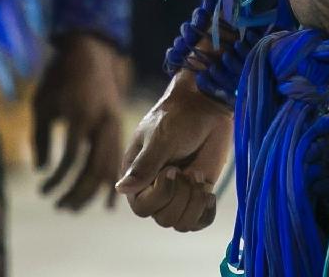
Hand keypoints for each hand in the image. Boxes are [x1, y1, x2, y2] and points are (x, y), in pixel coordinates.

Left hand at [33, 33, 126, 210]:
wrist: (90, 52)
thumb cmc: (59, 77)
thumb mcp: (42, 104)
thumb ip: (40, 138)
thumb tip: (42, 171)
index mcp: (81, 115)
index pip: (71, 158)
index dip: (57, 179)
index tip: (43, 191)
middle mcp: (101, 122)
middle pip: (94, 168)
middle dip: (76, 193)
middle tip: (59, 207)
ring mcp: (114, 124)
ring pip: (109, 166)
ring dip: (92, 192)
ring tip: (72, 207)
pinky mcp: (118, 126)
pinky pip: (117, 159)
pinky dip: (111, 181)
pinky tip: (108, 204)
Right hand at [116, 70, 231, 231]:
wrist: (206, 105)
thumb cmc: (178, 116)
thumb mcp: (160, 138)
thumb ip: (144, 166)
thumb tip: (120, 189)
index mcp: (137, 176)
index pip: (142, 208)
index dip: (160, 195)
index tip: (173, 170)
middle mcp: (154, 189)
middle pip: (163, 219)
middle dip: (180, 197)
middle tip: (189, 171)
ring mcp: (177, 193)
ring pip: (181, 224)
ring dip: (194, 203)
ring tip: (199, 177)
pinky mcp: (197, 194)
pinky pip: (199, 221)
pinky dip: (206, 213)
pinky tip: (208, 193)